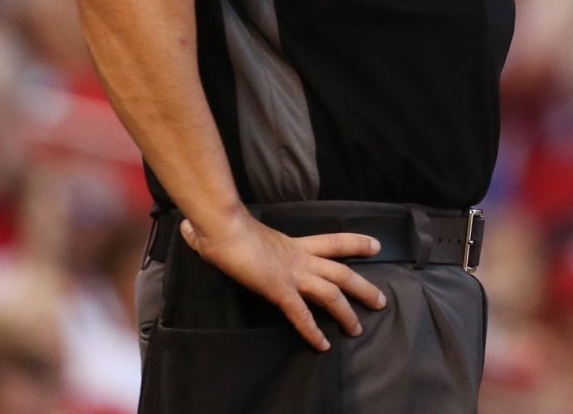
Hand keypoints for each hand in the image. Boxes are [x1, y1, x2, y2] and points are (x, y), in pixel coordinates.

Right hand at [179, 211, 386, 349]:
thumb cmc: (223, 226)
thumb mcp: (229, 228)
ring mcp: (291, 273)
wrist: (222, 226)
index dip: (356, 243)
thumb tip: (191, 227)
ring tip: (357, 329)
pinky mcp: (279, 288)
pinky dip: (312, 330)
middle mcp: (299, 258)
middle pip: (341, 271)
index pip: (333, 241)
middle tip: (381, 301)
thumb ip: (217, 232)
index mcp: (293, 243)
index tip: (376, 246)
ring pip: (331, 293)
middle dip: (363, 287)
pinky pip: (301, 313)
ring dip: (346, 312)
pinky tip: (322, 345)